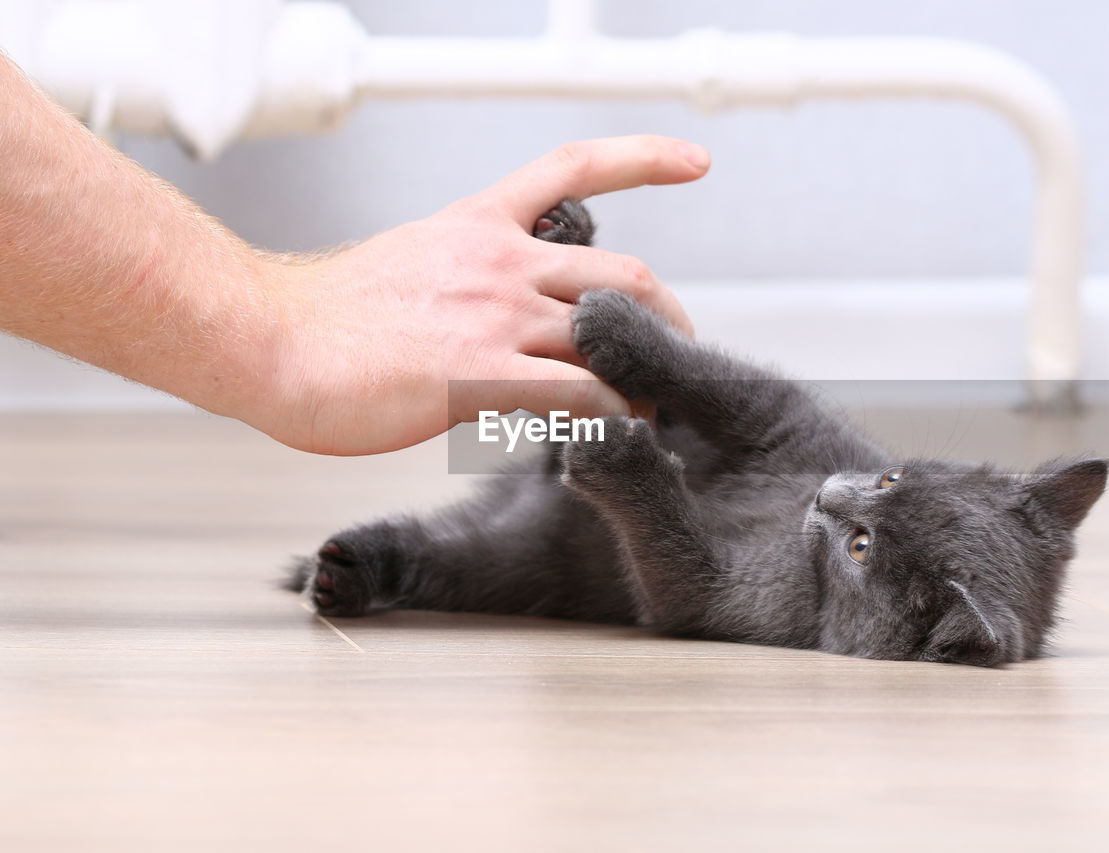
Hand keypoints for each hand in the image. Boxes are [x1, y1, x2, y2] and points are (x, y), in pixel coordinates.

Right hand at [252, 135, 709, 454]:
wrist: (264, 338)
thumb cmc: (322, 318)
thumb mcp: (408, 266)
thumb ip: (464, 278)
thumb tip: (491, 310)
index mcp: (477, 226)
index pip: (573, 170)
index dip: (643, 161)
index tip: (694, 161)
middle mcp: (497, 260)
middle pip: (621, 274)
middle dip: (665, 316)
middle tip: (675, 352)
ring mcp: (493, 314)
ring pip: (609, 332)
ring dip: (645, 374)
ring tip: (652, 409)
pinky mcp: (479, 372)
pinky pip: (577, 392)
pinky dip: (611, 415)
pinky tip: (616, 435)